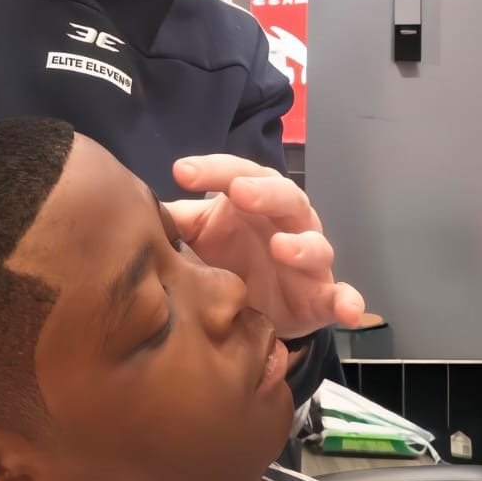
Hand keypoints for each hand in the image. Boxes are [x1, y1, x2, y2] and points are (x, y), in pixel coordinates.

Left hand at [164, 154, 363, 340]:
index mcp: (257, 201)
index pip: (239, 174)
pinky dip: (347, 301)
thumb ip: (174, 220)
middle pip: (285, 198)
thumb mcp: (198, 235)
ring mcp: (308, 261)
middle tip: (239, 192)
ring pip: (316, 246)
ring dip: (302, 246)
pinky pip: (341, 296)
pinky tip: (348, 311)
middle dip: (264, 193)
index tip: (181, 172)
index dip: (214, 170)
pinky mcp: (322, 297)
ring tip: (280, 247)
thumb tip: (133, 203)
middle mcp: (288, 223)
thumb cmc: (227, 256)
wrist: (253, 308)